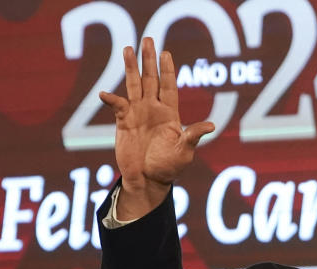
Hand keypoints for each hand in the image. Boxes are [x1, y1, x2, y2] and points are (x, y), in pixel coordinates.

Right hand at [98, 37, 214, 219]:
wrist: (148, 180)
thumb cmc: (169, 168)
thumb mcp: (184, 152)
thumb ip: (193, 136)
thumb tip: (211, 126)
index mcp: (170, 114)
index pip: (168, 87)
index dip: (167, 70)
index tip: (166, 53)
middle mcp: (153, 109)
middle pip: (151, 79)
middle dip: (149, 60)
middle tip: (147, 39)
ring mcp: (138, 114)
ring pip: (134, 85)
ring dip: (130, 68)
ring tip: (127, 49)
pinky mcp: (123, 122)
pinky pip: (117, 106)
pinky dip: (111, 100)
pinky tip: (105, 94)